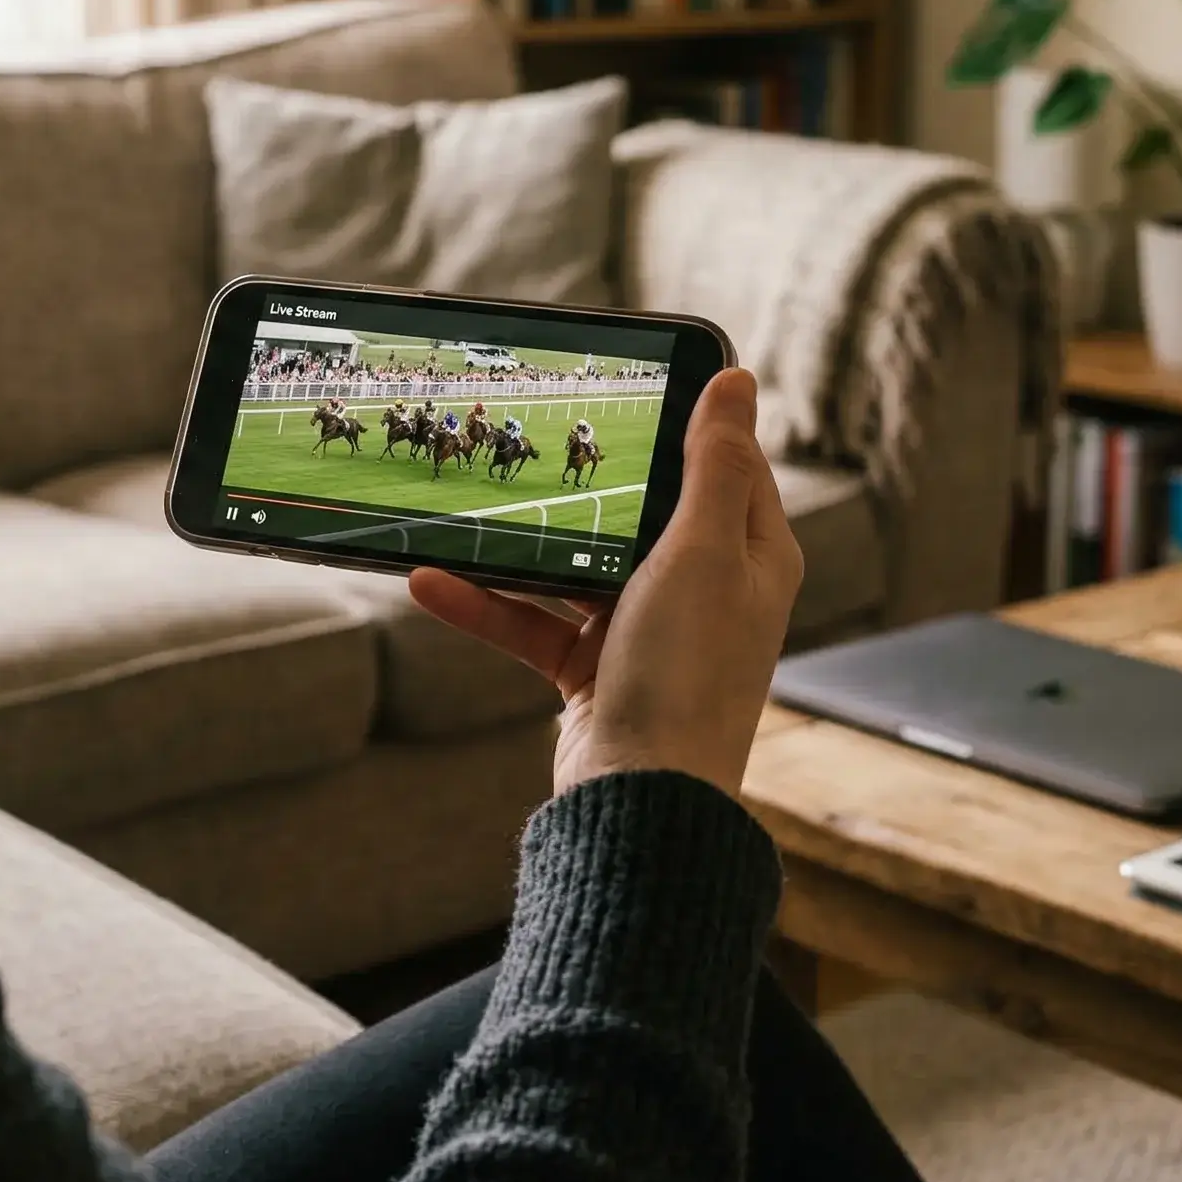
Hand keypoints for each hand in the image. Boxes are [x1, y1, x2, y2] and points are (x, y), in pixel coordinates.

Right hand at [409, 368, 802, 797]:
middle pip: (643, 510)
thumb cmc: (686, 675)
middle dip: (587, 476)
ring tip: (462, 505)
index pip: (726, 464)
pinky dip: (485, 603)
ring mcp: (647, 631)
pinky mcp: (594, 671)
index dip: (687, 420)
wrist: (640, 801)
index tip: (636, 380)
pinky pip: (534, 622)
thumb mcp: (701, 550)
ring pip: (576, 566)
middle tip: (534, 428)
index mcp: (751, 554)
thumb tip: (736, 380)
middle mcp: (705, 589)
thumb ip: (713, 464)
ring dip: (518, 543)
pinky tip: (430, 581)